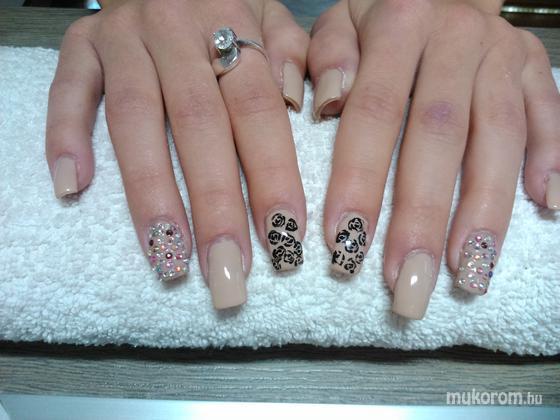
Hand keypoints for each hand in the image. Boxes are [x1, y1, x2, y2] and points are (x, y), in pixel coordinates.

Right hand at [45, 0, 308, 308]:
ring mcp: (122, 38)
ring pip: (135, 120)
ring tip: (166, 256)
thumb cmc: (225, 6)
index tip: (283, 238)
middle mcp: (176, 30)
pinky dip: (66, 136)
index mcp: (232, 21)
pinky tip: (72, 187)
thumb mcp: (271, 15)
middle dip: (215, 205)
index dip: (272, 175)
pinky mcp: (80, 45)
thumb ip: (292, 55)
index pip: (258, 109)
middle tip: (227, 272)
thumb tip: (300, 104)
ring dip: (150, 193)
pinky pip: (69, 91)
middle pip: (198, 125)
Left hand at [309, 0, 559, 317]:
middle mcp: (456, 38)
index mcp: (400, 22)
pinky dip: (551, 160)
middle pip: (440, 136)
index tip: (344, 244)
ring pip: (498, 138)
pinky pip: (549, 115)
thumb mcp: (340, 20)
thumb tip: (327, 102)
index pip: (374, 112)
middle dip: (423, 218)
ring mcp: (502, 54)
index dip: (359, 181)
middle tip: (407, 285)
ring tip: (469, 274)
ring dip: (485, 211)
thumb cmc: (379, 17)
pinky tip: (547, 208)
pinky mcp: (533, 67)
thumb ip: (328, 56)